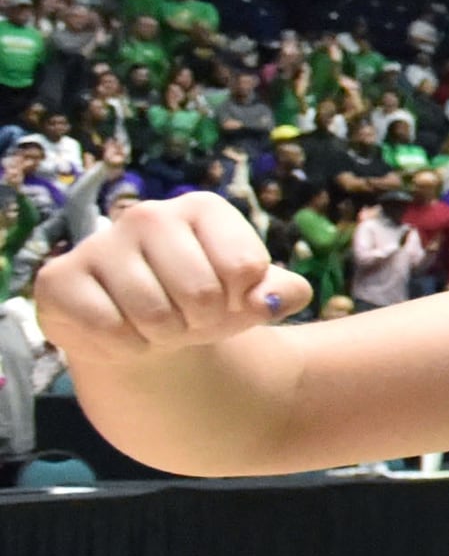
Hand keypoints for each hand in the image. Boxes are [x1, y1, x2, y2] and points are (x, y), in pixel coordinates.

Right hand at [34, 189, 306, 362]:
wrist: (142, 333)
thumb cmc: (203, 306)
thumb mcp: (253, 300)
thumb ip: (282, 294)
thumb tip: (273, 299)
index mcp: (202, 209)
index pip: (245, 268)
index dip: (242, 301)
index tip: (226, 300)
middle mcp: (148, 215)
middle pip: (200, 293)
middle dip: (201, 323)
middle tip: (187, 320)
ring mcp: (99, 243)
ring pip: (153, 314)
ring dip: (163, 337)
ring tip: (155, 326)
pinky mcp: (59, 278)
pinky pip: (108, 329)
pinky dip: (125, 347)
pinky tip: (121, 334)